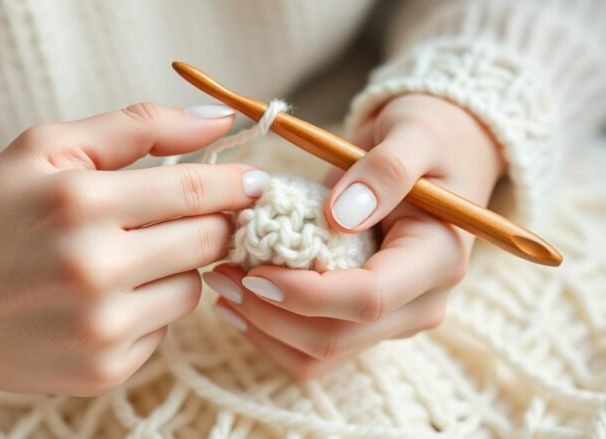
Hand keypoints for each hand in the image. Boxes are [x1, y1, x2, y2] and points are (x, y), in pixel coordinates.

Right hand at [0, 103, 270, 394]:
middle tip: (190, 215)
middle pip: (209, 242)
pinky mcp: (104, 369)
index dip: (239, 184)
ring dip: (179, 267)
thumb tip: (217, 124)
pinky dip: (151, 309)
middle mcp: (97, 269)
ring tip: (130, 256)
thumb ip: (137, 126)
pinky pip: (165, 330)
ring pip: (194, 289)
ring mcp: (103, 327)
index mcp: (83, 203)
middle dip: (213, 224)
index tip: (257, 182)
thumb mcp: (46, 149)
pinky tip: (108, 297)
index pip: (199, 191)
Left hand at [206, 94, 505, 378]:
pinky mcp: (364, 322)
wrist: (432, 159)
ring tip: (222, 285)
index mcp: (437, 261)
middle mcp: (420, 304)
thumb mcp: (413, 135)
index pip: (369, 299)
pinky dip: (269, 332)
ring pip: (318, 355)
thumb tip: (341, 216)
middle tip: (221, 276)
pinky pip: (312, 349)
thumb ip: (386, 171)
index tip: (253, 271)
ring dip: (262, 329)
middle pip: (337, 337)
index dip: (306, 293)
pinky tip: (238, 302)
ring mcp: (392, 320)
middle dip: (270, 315)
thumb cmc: (425, 141)